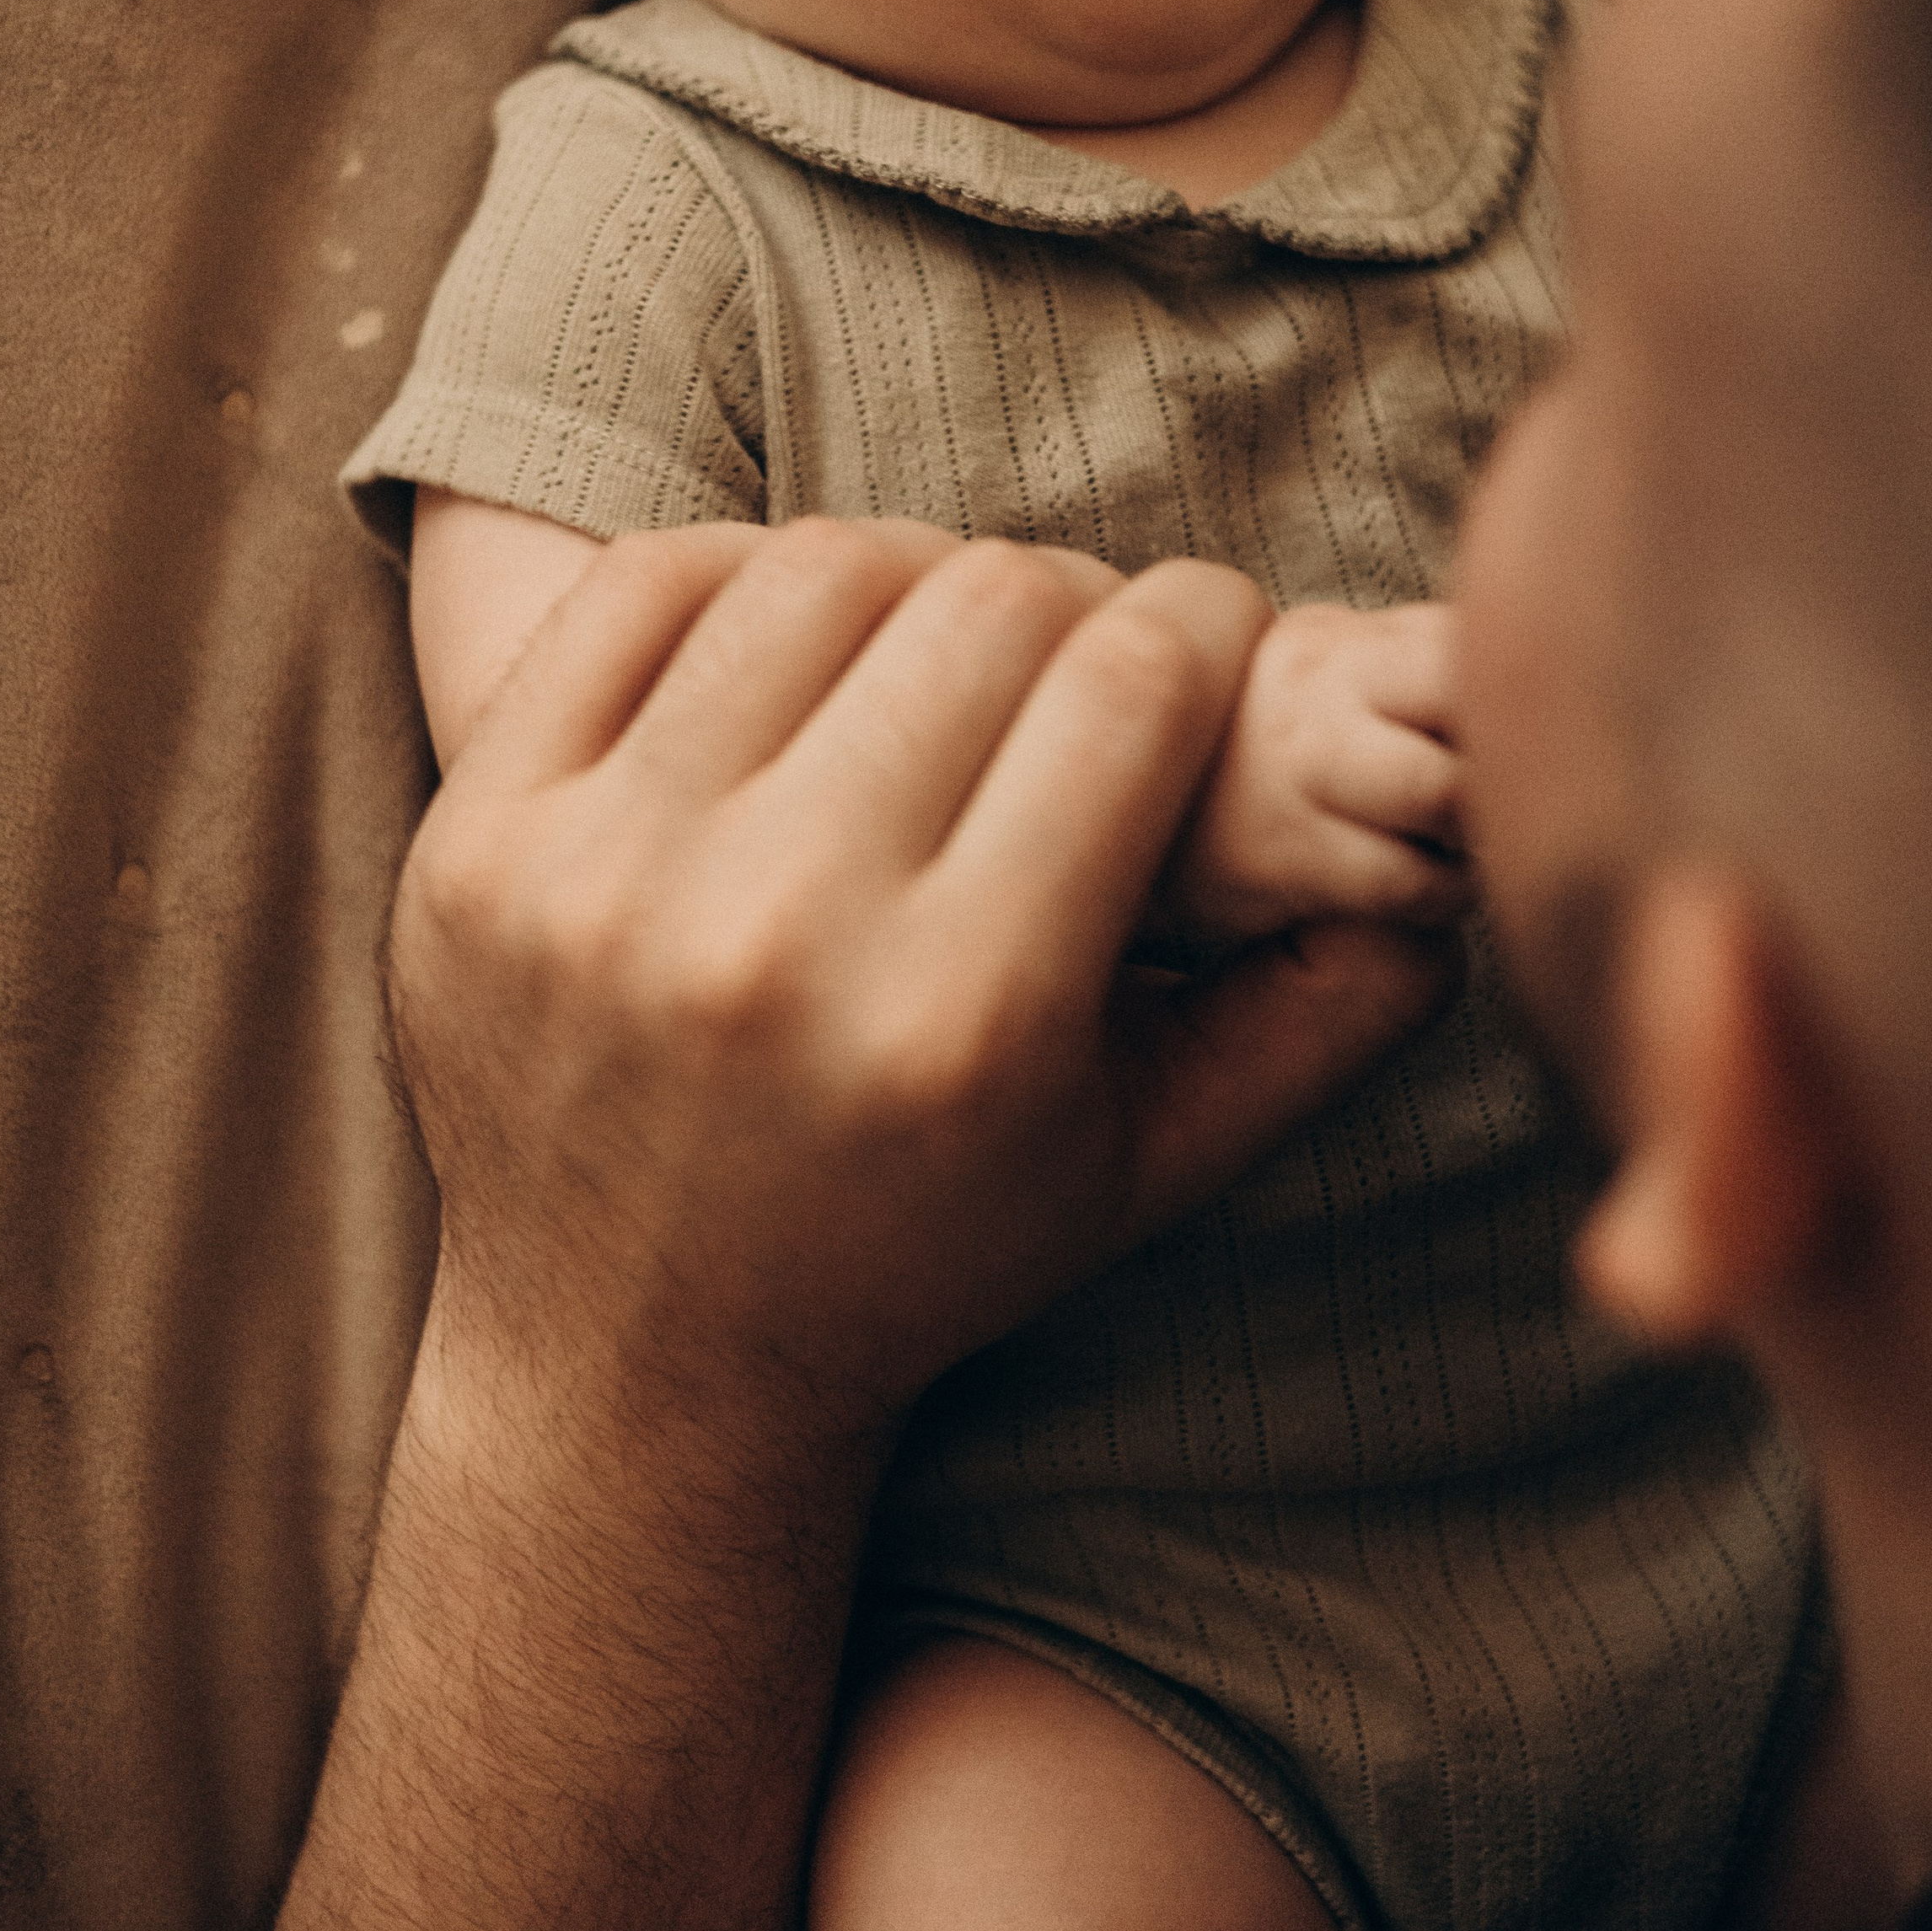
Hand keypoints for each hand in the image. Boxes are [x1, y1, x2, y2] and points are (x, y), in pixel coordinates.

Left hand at [391, 519, 1445, 1431]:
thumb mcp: (1145, 1169)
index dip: (1201, 622)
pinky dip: (746, 576)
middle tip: (1076, 653)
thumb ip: (1321, 1019)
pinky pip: (647, 590)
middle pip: (988, 603)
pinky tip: (797, 645)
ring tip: (938, 648)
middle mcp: (775, 936)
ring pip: (823, 568)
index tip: (1202, 638)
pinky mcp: (479, 839)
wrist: (633, 1362)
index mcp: (962, 1019)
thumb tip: (1451, 864)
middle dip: (1071, 602)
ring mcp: (603, 877)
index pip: (1132, 685)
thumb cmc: (920, 1255)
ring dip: (916, 577)